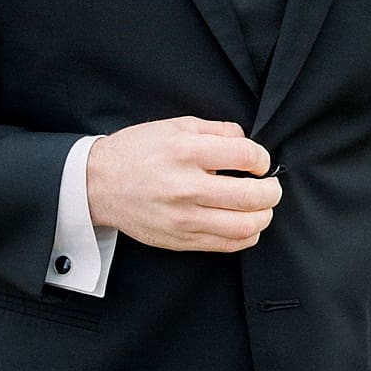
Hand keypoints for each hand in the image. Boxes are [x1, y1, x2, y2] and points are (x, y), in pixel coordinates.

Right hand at [86, 117, 280, 252]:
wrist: (99, 184)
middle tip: (270, 185)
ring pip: (245, 226)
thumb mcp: (175, 126)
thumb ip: (216, 130)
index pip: (246, 156)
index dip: (262, 159)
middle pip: (251, 196)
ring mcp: (184, 218)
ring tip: (261, 206)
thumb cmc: (137, 151)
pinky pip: (227, 244)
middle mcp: (186, 187)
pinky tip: (246, 224)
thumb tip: (247, 141)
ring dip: (263, 216)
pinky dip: (247, 235)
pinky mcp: (180, 239)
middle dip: (272, 191)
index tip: (260, 162)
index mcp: (186, 152)